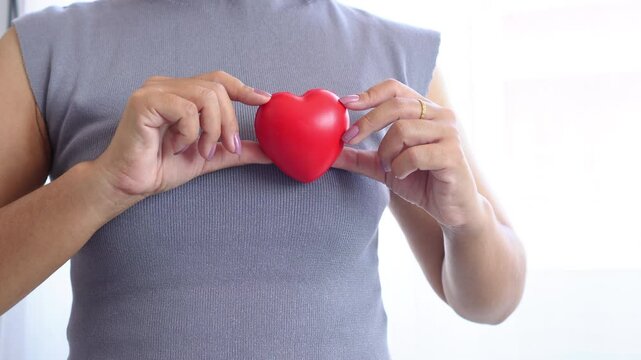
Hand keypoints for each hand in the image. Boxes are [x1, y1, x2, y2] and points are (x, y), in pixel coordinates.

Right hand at [93, 70, 272, 197]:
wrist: (130, 184)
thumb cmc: (162, 168)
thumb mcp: (209, 158)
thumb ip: (235, 151)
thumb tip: (270, 153)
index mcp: (180, 93)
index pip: (218, 80)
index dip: (243, 88)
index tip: (264, 100)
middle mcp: (167, 86)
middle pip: (218, 89)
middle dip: (229, 122)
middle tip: (227, 148)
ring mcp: (154, 90)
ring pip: (206, 97)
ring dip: (211, 130)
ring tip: (200, 151)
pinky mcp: (144, 101)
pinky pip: (186, 109)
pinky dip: (189, 133)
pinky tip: (175, 146)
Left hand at [332, 79, 484, 230]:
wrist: (452, 210)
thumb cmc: (422, 182)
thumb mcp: (385, 167)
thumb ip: (360, 157)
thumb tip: (329, 152)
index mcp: (425, 111)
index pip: (395, 88)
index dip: (368, 94)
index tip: (345, 104)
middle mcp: (440, 115)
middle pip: (395, 106)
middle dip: (367, 123)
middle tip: (349, 139)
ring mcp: (449, 133)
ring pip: (403, 130)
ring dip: (387, 152)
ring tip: (391, 167)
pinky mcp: (452, 154)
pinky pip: (414, 154)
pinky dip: (401, 167)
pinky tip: (404, 175)